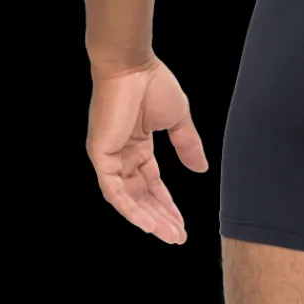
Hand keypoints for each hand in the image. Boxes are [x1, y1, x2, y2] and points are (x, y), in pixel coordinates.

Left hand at [85, 56, 208, 243]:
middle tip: (178, 236)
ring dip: (148, 218)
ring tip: (168, 234)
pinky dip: (130, 208)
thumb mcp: (178, 120)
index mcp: (138, 146)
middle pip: (142, 196)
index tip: (182, 224)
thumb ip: (188, 145)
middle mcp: (122, 156)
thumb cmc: (153, 84)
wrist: (134, 67)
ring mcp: (110, 158)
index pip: (153, 184)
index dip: (168, 205)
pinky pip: (114, 191)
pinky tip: (147, 223)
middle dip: (161, 217)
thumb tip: (202, 169)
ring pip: (128, 199)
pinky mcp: (101, 156)